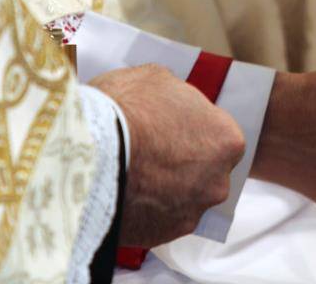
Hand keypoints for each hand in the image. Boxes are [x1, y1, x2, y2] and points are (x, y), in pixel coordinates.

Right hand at [92, 64, 246, 247]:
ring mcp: (190, 213)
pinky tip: (123, 192)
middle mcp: (218, 182)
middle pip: (205, 171)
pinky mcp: (161, 236)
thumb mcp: (156, 79)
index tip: (170, 128)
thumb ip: (176, 94)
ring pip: (183, 198)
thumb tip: (172, 100)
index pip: (219, 136)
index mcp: (227, 140)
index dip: (194, 130)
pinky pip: (158, 220)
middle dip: (183, 163)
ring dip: (164, 189)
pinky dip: (145, 210)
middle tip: (150, 151)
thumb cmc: (126, 109)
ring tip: (131, 173)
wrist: (89, 153)